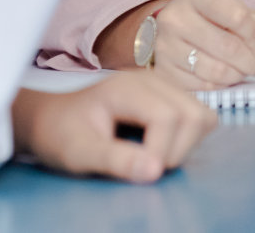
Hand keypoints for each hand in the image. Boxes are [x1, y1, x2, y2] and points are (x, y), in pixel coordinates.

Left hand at [11, 74, 215, 182]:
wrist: (52, 119)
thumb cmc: (61, 134)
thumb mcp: (79, 152)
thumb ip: (115, 160)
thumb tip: (156, 171)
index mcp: (128, 88)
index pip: (168, 117)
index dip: (160, 152)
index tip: (140, 173)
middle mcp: (153, 80)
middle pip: (194, 115)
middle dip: (178, 151)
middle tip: (147, 167)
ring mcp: (165, 87)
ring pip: (203, 116)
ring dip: (187, 146)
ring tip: (154, 157)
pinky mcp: (171, 97)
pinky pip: (199, 117)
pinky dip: (189, 138)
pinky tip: (161, 146)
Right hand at [151, 0, 254, 88]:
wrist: (175, 32)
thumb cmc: (212, 20)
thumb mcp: (238, 13)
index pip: (238, 16)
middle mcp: (174, 16)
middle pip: (229, 46)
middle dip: (252, 61)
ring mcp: (165, 45)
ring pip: (216, 70)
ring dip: (238, 75)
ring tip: (242, 70)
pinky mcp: (163, 71)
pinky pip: (203, 86)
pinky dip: (221, 85)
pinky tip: (223, 76)